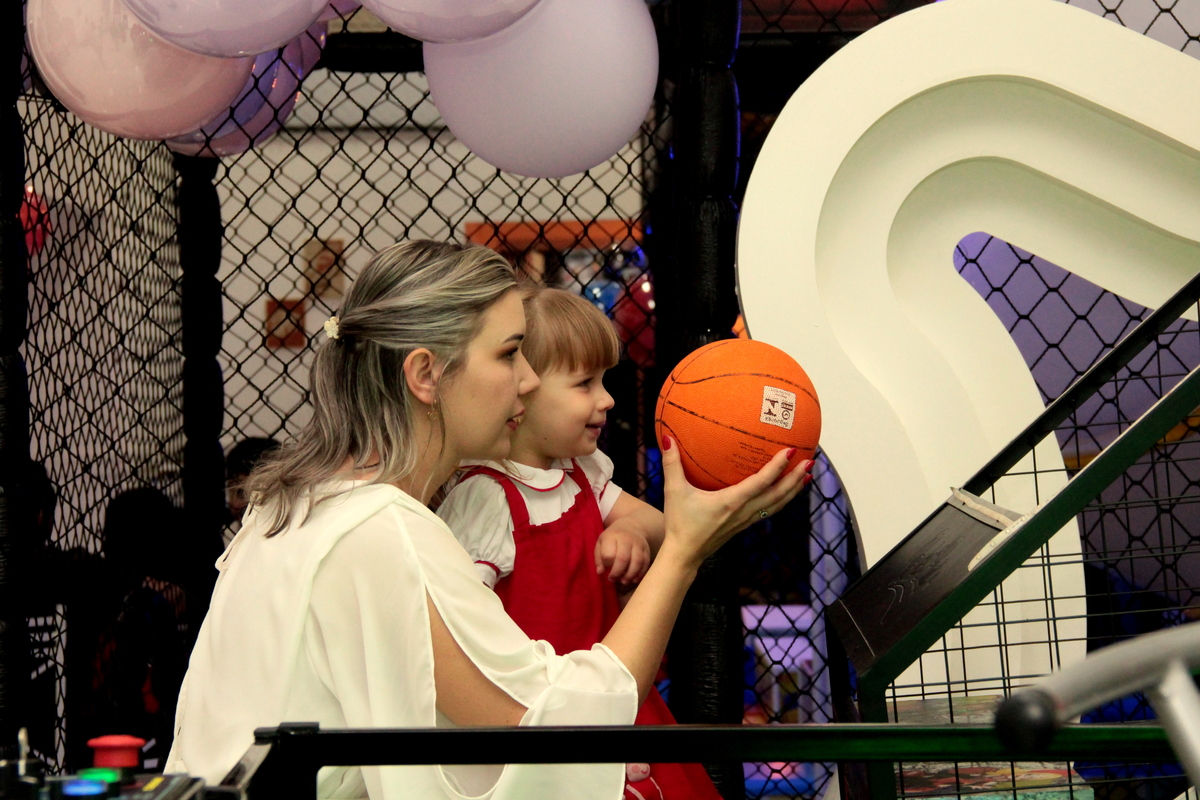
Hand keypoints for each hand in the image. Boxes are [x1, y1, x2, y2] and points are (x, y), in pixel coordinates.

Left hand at [594, 528, 651, 584]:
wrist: (630, 526)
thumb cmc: (612, 537)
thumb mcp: (601, 543)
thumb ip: (599, 558)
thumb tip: (600, 572)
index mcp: (612, 536)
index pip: (609, 554)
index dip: (607, 565)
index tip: (606, 570)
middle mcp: (626, 539)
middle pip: (623, 559)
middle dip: (618, 572)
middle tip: (613, 579)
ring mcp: (638, 544)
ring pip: (637, 562)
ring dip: (630, 575)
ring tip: (624, 581)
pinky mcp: (646, 549)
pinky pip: (645, 563)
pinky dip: (640, 574)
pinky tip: (634, 579)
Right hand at [658, 437, 813, 570]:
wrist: (684, 554)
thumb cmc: (679, 523)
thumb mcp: (674, 491)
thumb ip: (671, 464)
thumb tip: (667, 438)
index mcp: (731, 502)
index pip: (761, 482)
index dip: (778, 467)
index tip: (790, 451)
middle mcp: (744, 511)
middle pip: (778, 495)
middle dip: (795, 478)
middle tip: (810, 461)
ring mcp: (746, 520)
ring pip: (777, 505)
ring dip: (794, 490)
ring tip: (807, 476)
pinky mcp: (744, 525)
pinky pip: (769, 511)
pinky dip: (782, 500)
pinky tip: (785, 492)